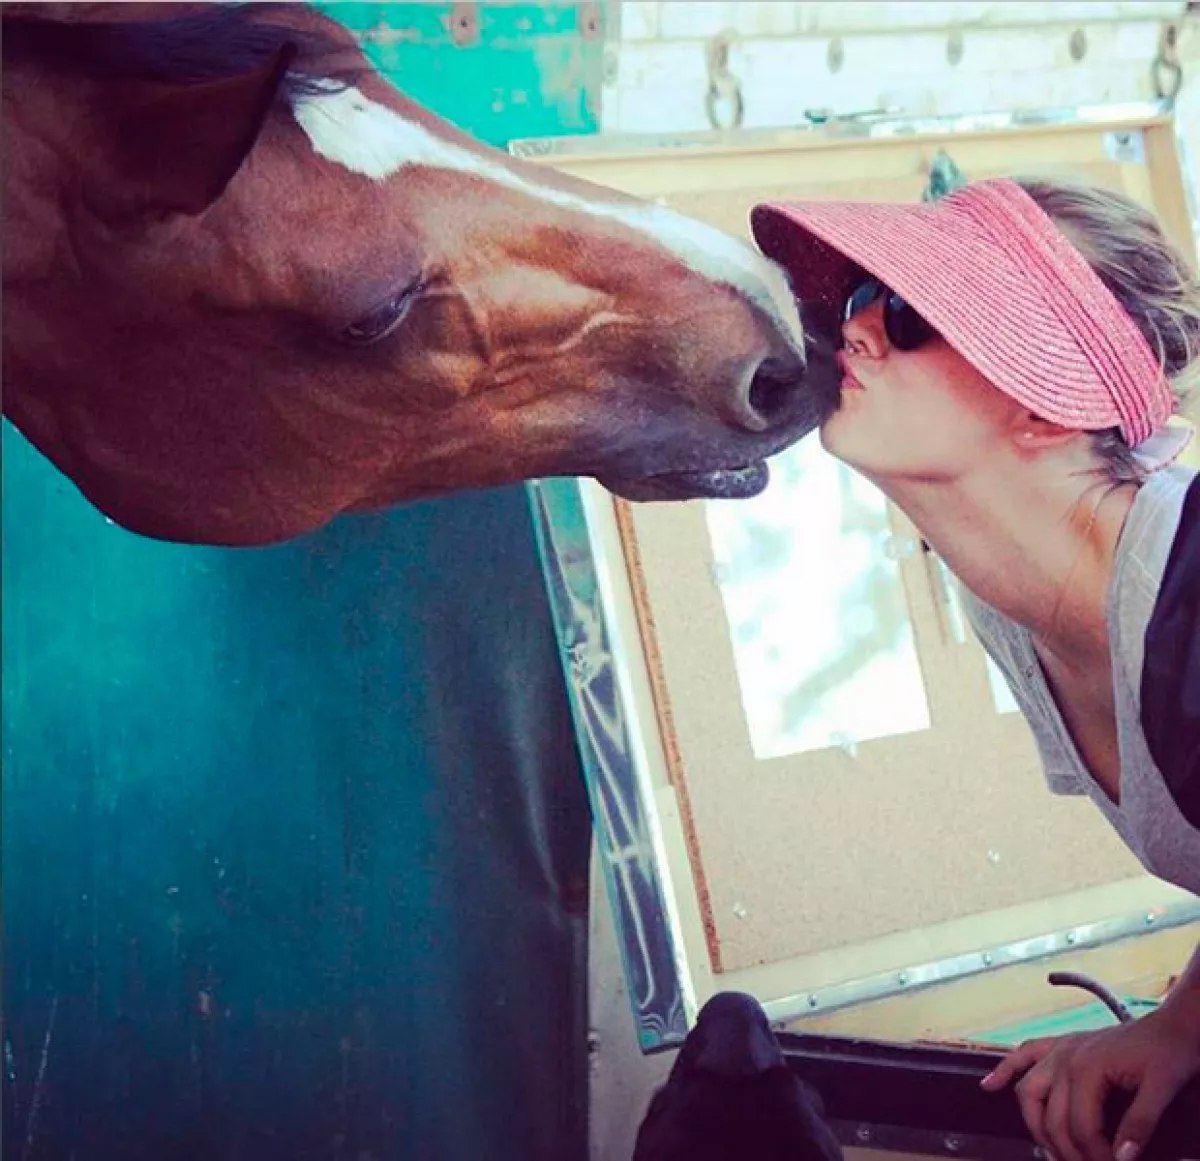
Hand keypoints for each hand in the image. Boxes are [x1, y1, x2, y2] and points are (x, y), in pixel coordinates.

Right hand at [979, 1008, 1199, 1160]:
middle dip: (1066, 1150)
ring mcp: (1059, 1049)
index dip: (1096, 1156)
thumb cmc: (1168, 1052)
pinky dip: (1005, 1070)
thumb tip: (1122, 1158)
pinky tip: (989, 1086)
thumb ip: (1140, 1125)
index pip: (1081, 1126)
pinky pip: (1024, 1055)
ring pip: (1029, 1092)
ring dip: (1035, 1124)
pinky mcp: (1061, 1045)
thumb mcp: (1163, 1089)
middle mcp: (1065, 1058)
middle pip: (1050, 1116)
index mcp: (1087, 1068)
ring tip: (1051, 1151)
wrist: (1172, 1025)